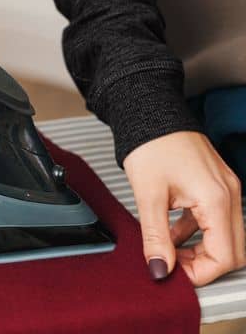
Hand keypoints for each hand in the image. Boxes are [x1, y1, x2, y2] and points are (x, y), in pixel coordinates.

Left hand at [123, 130, 245, 285]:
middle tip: (175, 264)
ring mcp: (225, 186)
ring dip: (201, 247)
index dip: (200, 272)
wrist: (149, 108)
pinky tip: (174, 229)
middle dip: (204, 263)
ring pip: (226, 234)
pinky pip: (216, 217)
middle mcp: (228, 192)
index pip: (224, 256)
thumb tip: (160, 270)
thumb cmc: (150, 142)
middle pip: (232, 249)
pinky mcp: (215, 181)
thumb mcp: (149, 195)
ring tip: (171, 248)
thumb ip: (156, 237)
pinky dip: (198, 229)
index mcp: (216, 198)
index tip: (175, 273)